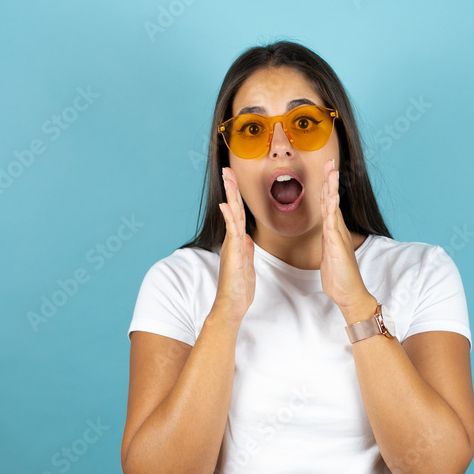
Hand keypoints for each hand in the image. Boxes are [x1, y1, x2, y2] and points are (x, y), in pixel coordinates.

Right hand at [213, 167, 255, 323]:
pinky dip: (229, 218)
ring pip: (232, 215)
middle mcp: (233, 240)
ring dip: (230, 195)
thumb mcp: (247, 264)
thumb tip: (248, 238)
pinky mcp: (233, 254)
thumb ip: (246, 249)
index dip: (238, 196)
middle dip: (231, 188)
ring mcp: (232, 246)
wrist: (232, 304)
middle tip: (228, 168)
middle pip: (233, 208)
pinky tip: (225, 205)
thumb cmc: (239, 287)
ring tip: (227, 177)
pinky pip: (232, 232)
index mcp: (239, 241)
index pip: (239, 213)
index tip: (235, 179)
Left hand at [319, 159, 374, 320]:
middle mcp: (336, 230)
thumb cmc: (339, 279)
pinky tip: (331, 195)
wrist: (349, 294)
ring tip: (332, 170)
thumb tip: (328, 241)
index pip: (328, 205)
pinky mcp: (336, 244)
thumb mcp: (329, 258)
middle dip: (330, 179)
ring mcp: (337, 236)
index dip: (326, 187)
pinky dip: (331, 207)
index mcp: (333, 232)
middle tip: (330, 161)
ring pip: (332, 207)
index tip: (326, 171)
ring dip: (331, 187)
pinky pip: (332, 222)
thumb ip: (328, 246)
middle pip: (331, 200)